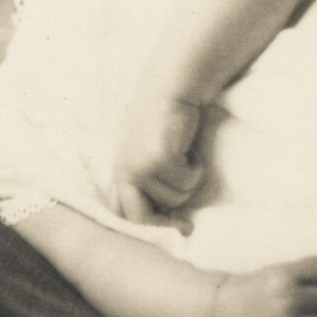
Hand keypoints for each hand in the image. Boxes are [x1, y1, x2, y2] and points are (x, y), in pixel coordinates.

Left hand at [113, 95, 204, 225]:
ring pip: (175, 198)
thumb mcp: (150, 154)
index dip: (144, 225)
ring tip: (187, 157)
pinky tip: (190, 149)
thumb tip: (176, 223)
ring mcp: (140, 168)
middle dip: (164, 223)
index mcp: (120, 171)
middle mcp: (125, 172)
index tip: (170, 227)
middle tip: (186, 226)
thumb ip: (152, 183)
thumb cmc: (167, 121)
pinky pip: (187, 182)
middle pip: (139, 219)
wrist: (170, 89)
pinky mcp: (159, 160)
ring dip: (189, 182)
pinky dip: (196, 169)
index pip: (121, 213)